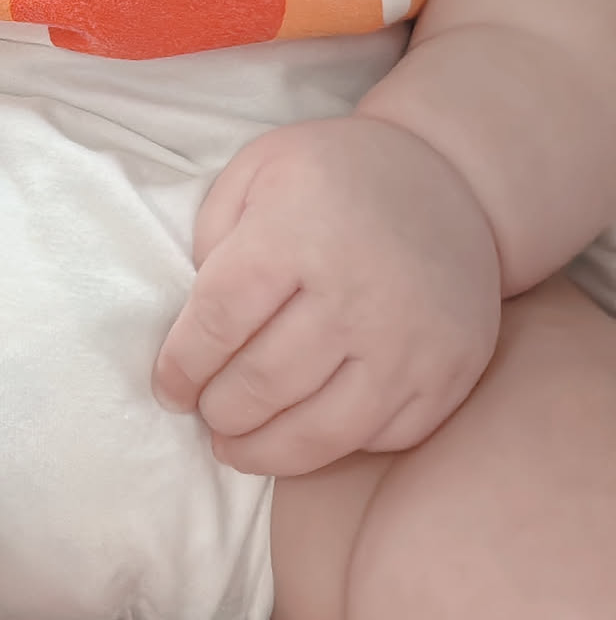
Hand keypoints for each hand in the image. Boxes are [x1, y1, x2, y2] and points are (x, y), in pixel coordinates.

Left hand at [152, 115, 502, 476]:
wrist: (451, 179)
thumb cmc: (335, 176)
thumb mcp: (258, 169)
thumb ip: (213, 237)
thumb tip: (194, 326)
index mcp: (300, 232)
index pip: (220, 321)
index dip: (182, 365)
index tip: (169, 388)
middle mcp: (358, 291)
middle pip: (264, 384)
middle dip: (220, 411)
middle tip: (206, 413)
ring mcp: (410, 339)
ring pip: (320, 431)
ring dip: (264, 450)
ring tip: (236, 445)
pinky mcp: (448, 373)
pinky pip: (380, 438)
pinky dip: (333, 446)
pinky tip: (305, 432)